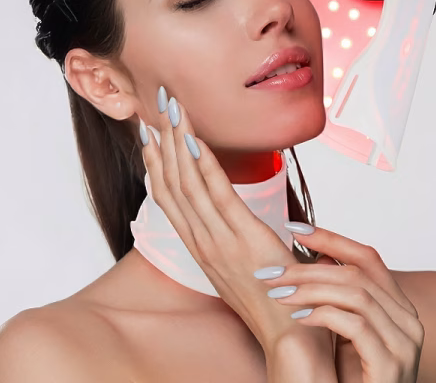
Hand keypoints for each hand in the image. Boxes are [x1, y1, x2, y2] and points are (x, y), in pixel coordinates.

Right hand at [139, 89, 324, 352]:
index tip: (149, 131)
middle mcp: (200, 240)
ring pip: (187, 183)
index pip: (167, 195)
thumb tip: (224, 205)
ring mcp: (218, 240)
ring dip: (177, 141)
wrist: (287, 332)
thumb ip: (226, 232)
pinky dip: (202, 164)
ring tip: (170, 108)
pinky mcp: (243, 239)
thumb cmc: (267, 294)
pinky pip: (217, 195)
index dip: (154, 160)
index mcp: (198, 243)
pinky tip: (192, 138)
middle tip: (157, 104)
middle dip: (162, 139)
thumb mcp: (236, 261)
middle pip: (171, 181)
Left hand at [256, 224, 424, 381]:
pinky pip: (355, 324)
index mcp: (397, 307)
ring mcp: (404, 344)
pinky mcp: (391, 365)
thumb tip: (318, 256)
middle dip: (308, 266)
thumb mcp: (343, 332)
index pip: (367, 257)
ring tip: (278, 292)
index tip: (294, 228)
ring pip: (355, 293)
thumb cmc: (348, 381)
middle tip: (273, 271)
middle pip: (357, 272)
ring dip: (310, 288)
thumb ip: (339, 297)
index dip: (331, 238)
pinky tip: (297, 316)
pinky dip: (322, 314)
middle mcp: (408, 320)